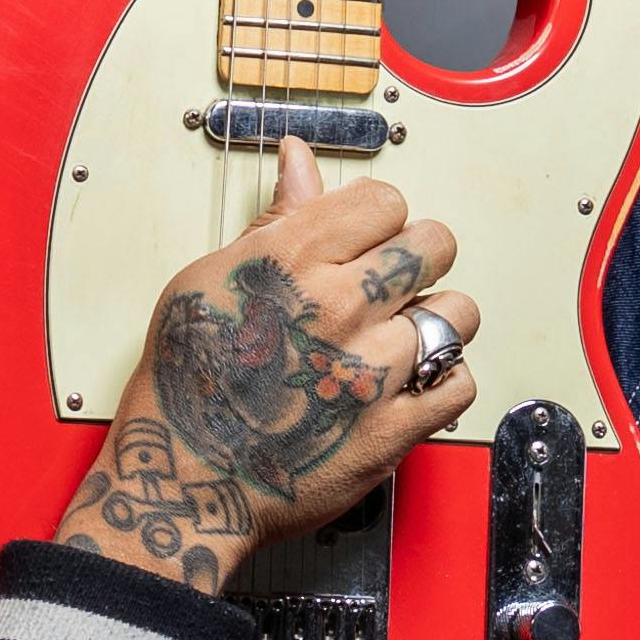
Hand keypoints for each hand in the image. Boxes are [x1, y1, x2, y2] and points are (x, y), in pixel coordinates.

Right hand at [61, 162, 480, 592]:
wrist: (181, 480)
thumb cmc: (186, 384)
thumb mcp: (209, 279)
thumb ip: (275, 219)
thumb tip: (301, 159)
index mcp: (290, 259)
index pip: (386, 200)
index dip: (379, 220)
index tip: (365, 244)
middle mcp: (338, 306)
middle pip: (434, 244)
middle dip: (416, 260)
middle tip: (390, 289)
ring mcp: (370, 370)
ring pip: (457, 312)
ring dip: (436, 322)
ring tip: (400, 340)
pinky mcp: (391, 429)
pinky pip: (459, 383)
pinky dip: (441, 383)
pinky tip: (407, 386)